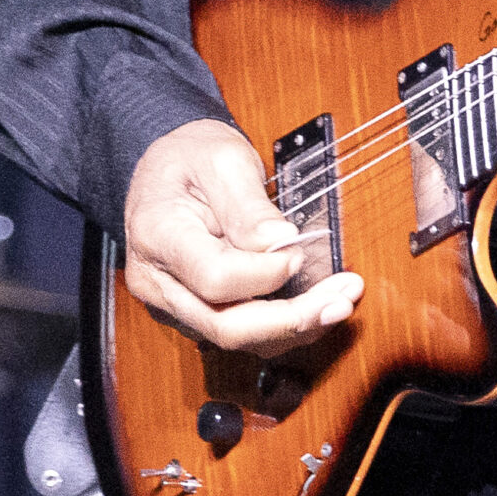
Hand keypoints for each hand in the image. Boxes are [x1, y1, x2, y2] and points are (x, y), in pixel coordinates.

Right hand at [121, 117, 362, 354]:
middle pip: (223, 325)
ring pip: (232, 337)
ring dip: (291, 328)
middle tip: (339, 301)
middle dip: (289, 320)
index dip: (264, 274)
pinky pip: (235, 331)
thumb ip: (249, 204)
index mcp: (158, 234)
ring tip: (338, 303)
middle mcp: (157, 281)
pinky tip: (314, 307)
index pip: (214, 277)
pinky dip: (278, 326)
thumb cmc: (191, 157)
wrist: (166, 171)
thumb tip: (281, 242)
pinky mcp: (191, 312)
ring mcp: (171, 302)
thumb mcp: (223, 159)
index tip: (297, 253)